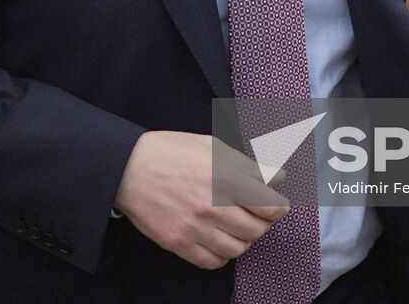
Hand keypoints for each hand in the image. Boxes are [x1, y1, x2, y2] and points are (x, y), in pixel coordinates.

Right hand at [114, 131, 289, 269]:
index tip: (278, 206)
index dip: (279, 208)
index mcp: (225, 176)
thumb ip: (248, 165)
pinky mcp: (179, 243)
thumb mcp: (213, 147)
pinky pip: (213, 262)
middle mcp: (213, 205)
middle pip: (257, 230)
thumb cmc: (172, 152)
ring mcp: (195, 228)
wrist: (129, 168)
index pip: (269, 206)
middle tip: (257, 215)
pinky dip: (222, 254)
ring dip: (243, 239)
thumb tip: (277, 176)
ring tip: (236, 225)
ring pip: (238, 249)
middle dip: (263, 223)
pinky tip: (219, 239)